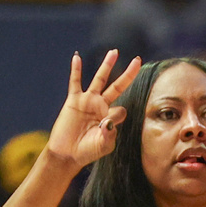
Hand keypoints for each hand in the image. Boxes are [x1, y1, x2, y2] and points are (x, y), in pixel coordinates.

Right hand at [46, 49, 140, 171]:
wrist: (67, 154)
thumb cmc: (87, 151)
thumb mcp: (103, 146)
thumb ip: (109, 134)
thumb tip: (107, 121)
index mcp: (111, 117)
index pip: (121, 110)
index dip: (115, 118)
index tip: (105, 128)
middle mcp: (101, 106)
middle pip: (117, 86)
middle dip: (128, 74)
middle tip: (138, 60)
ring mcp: (88, 101)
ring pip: (100, 79)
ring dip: (107, 65)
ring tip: (114, 52)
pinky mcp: (74, 101)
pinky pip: (75, 82)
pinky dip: (76, 70)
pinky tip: (77, 57)